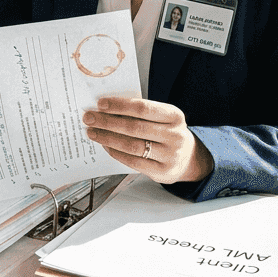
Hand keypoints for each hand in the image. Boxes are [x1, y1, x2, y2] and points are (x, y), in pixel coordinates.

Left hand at [83, 95, 214, 184]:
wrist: (188, 158)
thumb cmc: (167, 133)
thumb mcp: (162, 118)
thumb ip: (140, 113)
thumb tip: (106, 109)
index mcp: (174, 116)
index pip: (143, 108)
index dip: (119, 105)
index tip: (100, 104)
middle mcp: (175, 136)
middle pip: (134, 127)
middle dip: (107, 122)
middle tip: (89, 118)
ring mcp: (170, 156)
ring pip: (132, 145)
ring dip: (108, 138)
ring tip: (93, 132)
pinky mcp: (162, 172)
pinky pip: (133, 161)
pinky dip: (116, 152)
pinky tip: (105, 146)